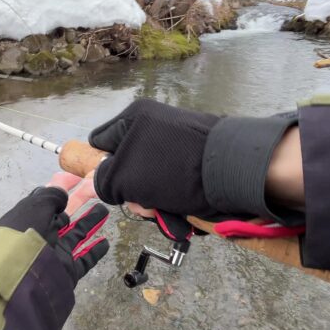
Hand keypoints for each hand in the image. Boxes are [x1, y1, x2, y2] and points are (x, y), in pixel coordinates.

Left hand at [0, 174, 109, 285]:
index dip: (62, 189)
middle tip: (96, 192)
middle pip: (65, 217)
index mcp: (31, 219)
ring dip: (90, 223)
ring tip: (104, 210)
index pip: (47, 201)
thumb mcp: (36, 206)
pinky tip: (105, 241)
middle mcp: (43, 235)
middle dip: (79, 204)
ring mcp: (56, 253)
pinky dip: (95, 251)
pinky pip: (85, 259)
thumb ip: (52, 196)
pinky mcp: (67, 270)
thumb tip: (63, 194)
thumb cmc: (26, 234)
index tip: (77, 178)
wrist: (23, 276)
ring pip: (77, 235)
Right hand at [89, 99, 219, 215]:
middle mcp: (153, 128)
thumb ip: (104, 181)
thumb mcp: (125, 176)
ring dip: (151, 202)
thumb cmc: (173, 168)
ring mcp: (174, 146)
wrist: (230, 172)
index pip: (99, 142)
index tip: (109, 186)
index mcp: (134, 118)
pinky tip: (178, 210)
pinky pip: (168, 185)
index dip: (99, 167)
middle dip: (130, 191)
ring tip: (165, 210)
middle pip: (124, 167)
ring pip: (146, 181)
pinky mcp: (191, 162)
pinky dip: (170, 202)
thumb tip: (99, 184)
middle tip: (143, 204)